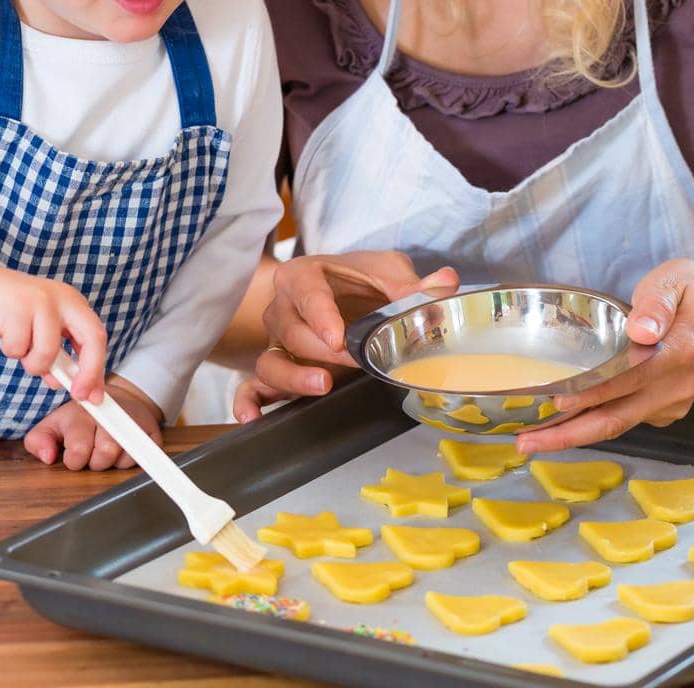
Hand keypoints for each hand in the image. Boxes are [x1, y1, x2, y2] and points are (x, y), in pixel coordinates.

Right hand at [0, 255, 106, 402]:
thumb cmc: (13, 312)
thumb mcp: (41, 330)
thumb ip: (56, 354)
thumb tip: (65, 384)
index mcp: (73, 303)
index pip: (97, 336)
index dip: (97, 368)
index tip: (93, 396)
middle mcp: (63, 299)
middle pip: (92, 338)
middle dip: (88, 372)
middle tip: (77, 394)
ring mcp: (42, 302)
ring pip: (48, 353)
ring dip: (32, 363)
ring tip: (20, 346)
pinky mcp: (17, 308)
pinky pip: (18, 349)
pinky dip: (11, 350)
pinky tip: (5, 333)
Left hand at [24, 376, 163, 470]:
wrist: (118, 400)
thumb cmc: (81, 419)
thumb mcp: (53, 425)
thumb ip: (38, 440)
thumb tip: (47, 457)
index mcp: (80, 414)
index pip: (79, 449)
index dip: (75, 459)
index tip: (74, 453)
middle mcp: (107, 415)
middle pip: (104, 454)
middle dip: (95, 461)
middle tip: (93, 451)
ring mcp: (131, 421)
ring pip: (123, 456)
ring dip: (113, 460)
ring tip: (107, 448)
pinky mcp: (150, 430)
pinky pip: (142, 456)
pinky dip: (131, 458)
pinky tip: (123, 448)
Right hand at [233, 251, 458, 422]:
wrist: (341, 295)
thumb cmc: (360, 281)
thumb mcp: (388, 274)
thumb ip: (413, 285)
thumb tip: (445, 284)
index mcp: (306, 276)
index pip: (305, 290)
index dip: (320, 314)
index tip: (338, 338)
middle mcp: (284, 308)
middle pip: (291, 331)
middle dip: (322, 350)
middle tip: (357, 364)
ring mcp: (276, 342)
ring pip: (271, 362)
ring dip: (292, 377)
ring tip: (322, 386)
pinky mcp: (275, 371)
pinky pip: (251, 387)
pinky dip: (248, 403)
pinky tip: (253, 419)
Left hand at [515, 258, 693, 454]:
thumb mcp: (680, 280)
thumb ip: (658, 303)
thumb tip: (640, 329)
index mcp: (678, 353)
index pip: (627, 378)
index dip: (592, 391)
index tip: (557, 399)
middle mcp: (676, 388)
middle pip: (616, 418)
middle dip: (569, 434)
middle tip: (526, 442)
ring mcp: (673, 403)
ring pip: (618, 424)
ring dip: (575, 434)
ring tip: (532, 439)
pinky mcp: (667, 409)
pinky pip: (626, 419)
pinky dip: (593, 423)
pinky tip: (562, 421)